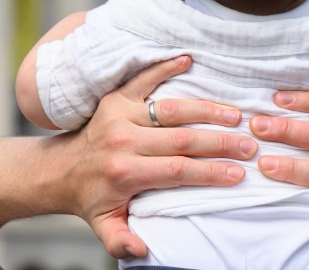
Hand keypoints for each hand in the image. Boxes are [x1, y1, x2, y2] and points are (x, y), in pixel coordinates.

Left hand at [50, 56, 257, 257]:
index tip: (239, 174)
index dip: (210, 173)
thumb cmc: (91, 198)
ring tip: (235, 115)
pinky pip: (143, 78)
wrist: (59, 169)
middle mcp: (122, 141)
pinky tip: (188, 59)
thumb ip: (121, 240)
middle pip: (180, 139)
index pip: (177, 171)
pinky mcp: (116, 96)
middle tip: (249, 145)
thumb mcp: (103, 225)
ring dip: (206, 110)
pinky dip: (165, 67)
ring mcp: (118, 114)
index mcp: (123, 172)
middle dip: (219, 143)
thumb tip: (141, 250)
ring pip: (170, 109)